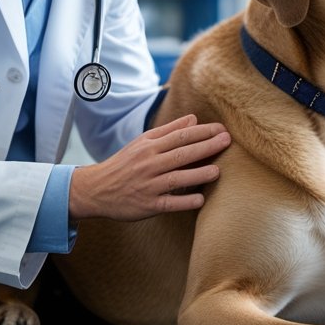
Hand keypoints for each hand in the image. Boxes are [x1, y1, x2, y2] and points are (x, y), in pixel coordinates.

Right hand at [68, 114, 230, 220]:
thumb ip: (169, 131)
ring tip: (217, 171)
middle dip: (206, 146)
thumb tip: (193, 119)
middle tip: (227, 141)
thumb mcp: (142, 143)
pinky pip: (168, 203)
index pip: (180, 136)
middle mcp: (149, 164)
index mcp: (149, 147)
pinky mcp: (147, 205)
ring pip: (176, 178)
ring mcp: (148, 185)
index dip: (202, 132)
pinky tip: (200, 200)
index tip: (222, 129)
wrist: (96, 189)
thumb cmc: (124, 164)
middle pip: (181, 154)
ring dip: (198, 174)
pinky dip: (184, 202)